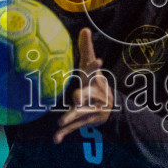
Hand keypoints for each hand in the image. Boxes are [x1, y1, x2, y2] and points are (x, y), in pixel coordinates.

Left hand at [54, 27, 113, 142]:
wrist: (111, 108)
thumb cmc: (94, 83)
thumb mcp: (90, 68)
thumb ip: (86, 50)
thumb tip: (84, 28)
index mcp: (95, 80)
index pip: (95, 71)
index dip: (95, 66)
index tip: (99, 60)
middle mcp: (97, 95)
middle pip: (90, 95)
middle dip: (83, 95)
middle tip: (76, 96)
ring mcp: (93, 109)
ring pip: (81, 113)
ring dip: (71, 116)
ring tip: (61, 120)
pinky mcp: (87, 121)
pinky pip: (75, 127)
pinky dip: (65, 133)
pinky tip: (56, 139)